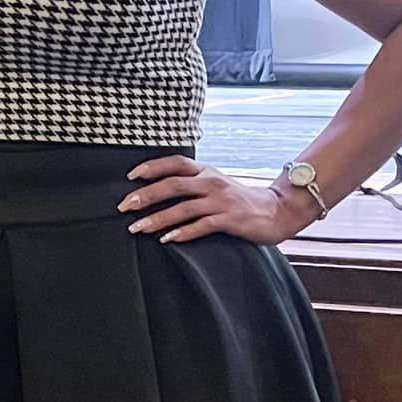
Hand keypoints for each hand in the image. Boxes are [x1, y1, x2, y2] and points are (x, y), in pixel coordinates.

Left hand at [120, 155, 316, 246]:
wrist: (278, 211)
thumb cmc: (240, 200)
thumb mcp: (216, 184)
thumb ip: (193, 184)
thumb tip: (158, 189)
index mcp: (206, 172)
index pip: (175, 163)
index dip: (151, 167)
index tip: (130, 176)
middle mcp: (211, 183)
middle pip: (172, 185)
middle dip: (145, 195)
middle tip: (124, 206)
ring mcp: (221, 201)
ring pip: (183, 207)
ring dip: (157, 218)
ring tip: (137, 228)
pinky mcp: (231, 219)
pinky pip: (202, 225)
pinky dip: (183, 232)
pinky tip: (167, 239)